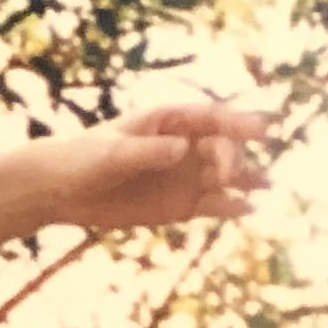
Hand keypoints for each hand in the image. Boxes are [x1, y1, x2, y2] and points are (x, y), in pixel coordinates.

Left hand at [42, 95, 276, 233]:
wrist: (60, 191)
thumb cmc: (82, 160)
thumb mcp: (111, 154)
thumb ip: (147, 151)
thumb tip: (183, 149)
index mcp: (168, 121)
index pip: (211, 117)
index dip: (238, 122)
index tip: (261, 130)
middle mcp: (184, 145)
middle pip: (222, 147)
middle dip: (231, 158)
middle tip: (226, 174)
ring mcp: (184, 175)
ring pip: (224, 175)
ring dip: (246, 179)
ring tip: (267, 185)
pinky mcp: (180, 204)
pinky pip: (212, 204)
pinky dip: (230, 207)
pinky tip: (248, 209)